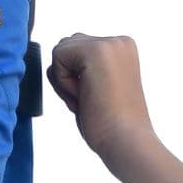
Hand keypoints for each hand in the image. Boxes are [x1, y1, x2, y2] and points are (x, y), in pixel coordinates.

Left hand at [47, 33, 155, 165]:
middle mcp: (119, 40)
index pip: (75, 52)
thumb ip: (81, 66)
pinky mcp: (96, 50)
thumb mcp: (97, 86)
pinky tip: (86, 96)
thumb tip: (55, 58)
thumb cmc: (109, 123)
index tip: (99, 98)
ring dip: (65, 81)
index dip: (77, 80)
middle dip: (68, 78)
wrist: (127, 142)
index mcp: (123, 48)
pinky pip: (57, 57)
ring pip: (59, 52)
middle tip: (93, 100)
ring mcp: (109, 43)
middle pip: (66, 48)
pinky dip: (63, 83)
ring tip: (90, 98)